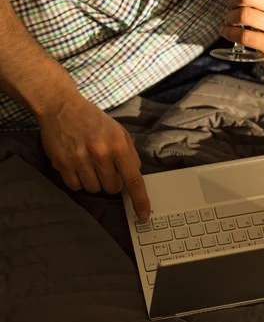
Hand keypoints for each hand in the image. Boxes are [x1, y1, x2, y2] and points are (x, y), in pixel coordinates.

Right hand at [39, 94, 150, 219]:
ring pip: (94, 189)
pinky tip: (77, 165)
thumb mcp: (118, 130)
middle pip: (112, 188)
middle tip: (105, 167)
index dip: (140, 200)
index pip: (133, 179)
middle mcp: (101, 153)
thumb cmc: (93, 119)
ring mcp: (80, 160)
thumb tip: (135, 175)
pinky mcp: (63, 164)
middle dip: (112, 182)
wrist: (62, 107)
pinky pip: (75, 187)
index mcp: (118, 144)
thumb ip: (129, 153)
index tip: (143, 215)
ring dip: (94, 181)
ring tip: (89, 164)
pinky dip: (78, 181)